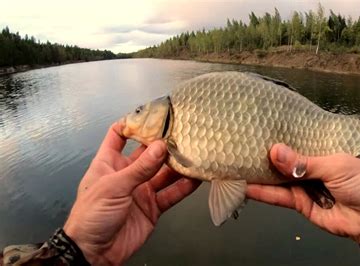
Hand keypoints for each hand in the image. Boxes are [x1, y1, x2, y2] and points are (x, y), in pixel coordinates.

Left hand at [63, 123, 200, 264]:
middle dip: (164, 144)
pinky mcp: (153, 207)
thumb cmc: (91, 216)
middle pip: (148, 154)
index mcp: (109, 163)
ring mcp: (141, 190)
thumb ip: (139, 168)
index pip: (119, 135)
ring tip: (194, 154)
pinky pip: (171, 194)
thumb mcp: (113, 186)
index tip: (152, 115)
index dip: (133, 124)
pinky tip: (196, 179)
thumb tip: (160, 147)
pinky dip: (184, 187)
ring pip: (164, 173)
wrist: (95, 252)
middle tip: (182, 134)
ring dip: (178, 165)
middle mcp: (126, 174)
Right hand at [246, 144, 359, 242]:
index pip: (297, 140)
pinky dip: (265, 193)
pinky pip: (281, 197)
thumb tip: (275, 152)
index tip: (257, 130)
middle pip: (284, 161)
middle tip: (240, 148)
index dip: (279, 136)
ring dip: (260, 174)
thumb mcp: (336, 165)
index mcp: (323, 150)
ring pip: (278, 179)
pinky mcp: (301, 204)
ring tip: (237, 166)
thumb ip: (304, 162)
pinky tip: (248, 187)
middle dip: (264, 155)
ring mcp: (305, 186)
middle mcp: (311, 167)